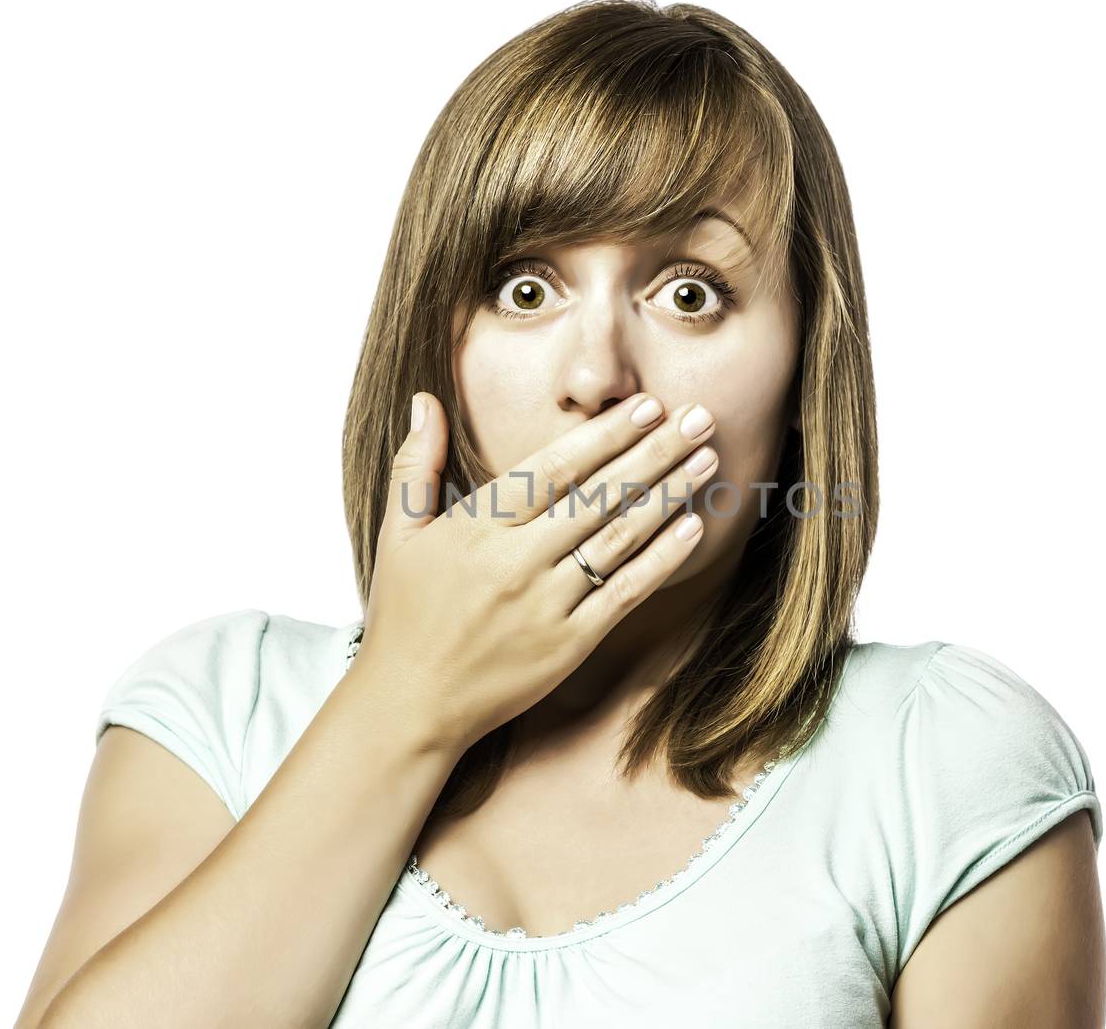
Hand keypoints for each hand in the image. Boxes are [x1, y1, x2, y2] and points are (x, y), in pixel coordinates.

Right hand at [352, 391, 719, 752]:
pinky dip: (662, 560)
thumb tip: (425, 400)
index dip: (607, 434)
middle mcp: (518, 561)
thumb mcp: (399, 533)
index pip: (556, 467)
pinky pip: (625, 593)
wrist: (409, 704)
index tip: (648, 406)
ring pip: (620, 538)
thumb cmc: (403, 615)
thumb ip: (417, 463)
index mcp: (479, 527)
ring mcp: (547, 604)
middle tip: (700, 417)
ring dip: (669, 495)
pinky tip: (693, 528)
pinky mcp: (569, 645)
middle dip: (655, 452)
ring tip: (707, 460)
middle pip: (600, 495)